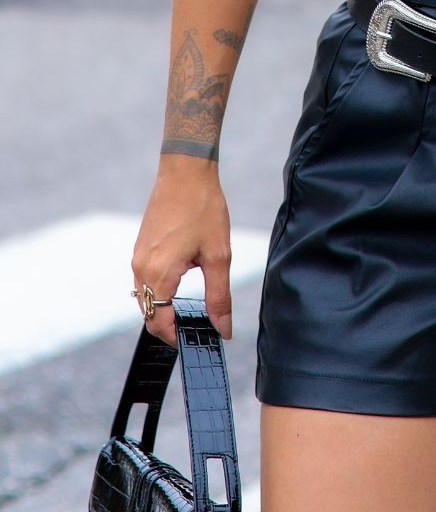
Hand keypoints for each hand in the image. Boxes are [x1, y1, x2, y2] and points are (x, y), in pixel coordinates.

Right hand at [131, 158, 232, 346]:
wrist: (185, 171)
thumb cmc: (203, 208)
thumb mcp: (218, 255)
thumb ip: (219, 296)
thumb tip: (222, 328)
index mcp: (159, 274)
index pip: (159, 323)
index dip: (177, 337)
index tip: (196, 340)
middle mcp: (141, 268)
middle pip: (149, 314)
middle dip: (170, 326)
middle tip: (197, 327)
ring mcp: (138, 257)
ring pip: (145, 297)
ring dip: (164, 307)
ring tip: (191, 308)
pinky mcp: (140, 248)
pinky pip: (145, 280)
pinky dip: (159, 290)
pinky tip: (182, 283)